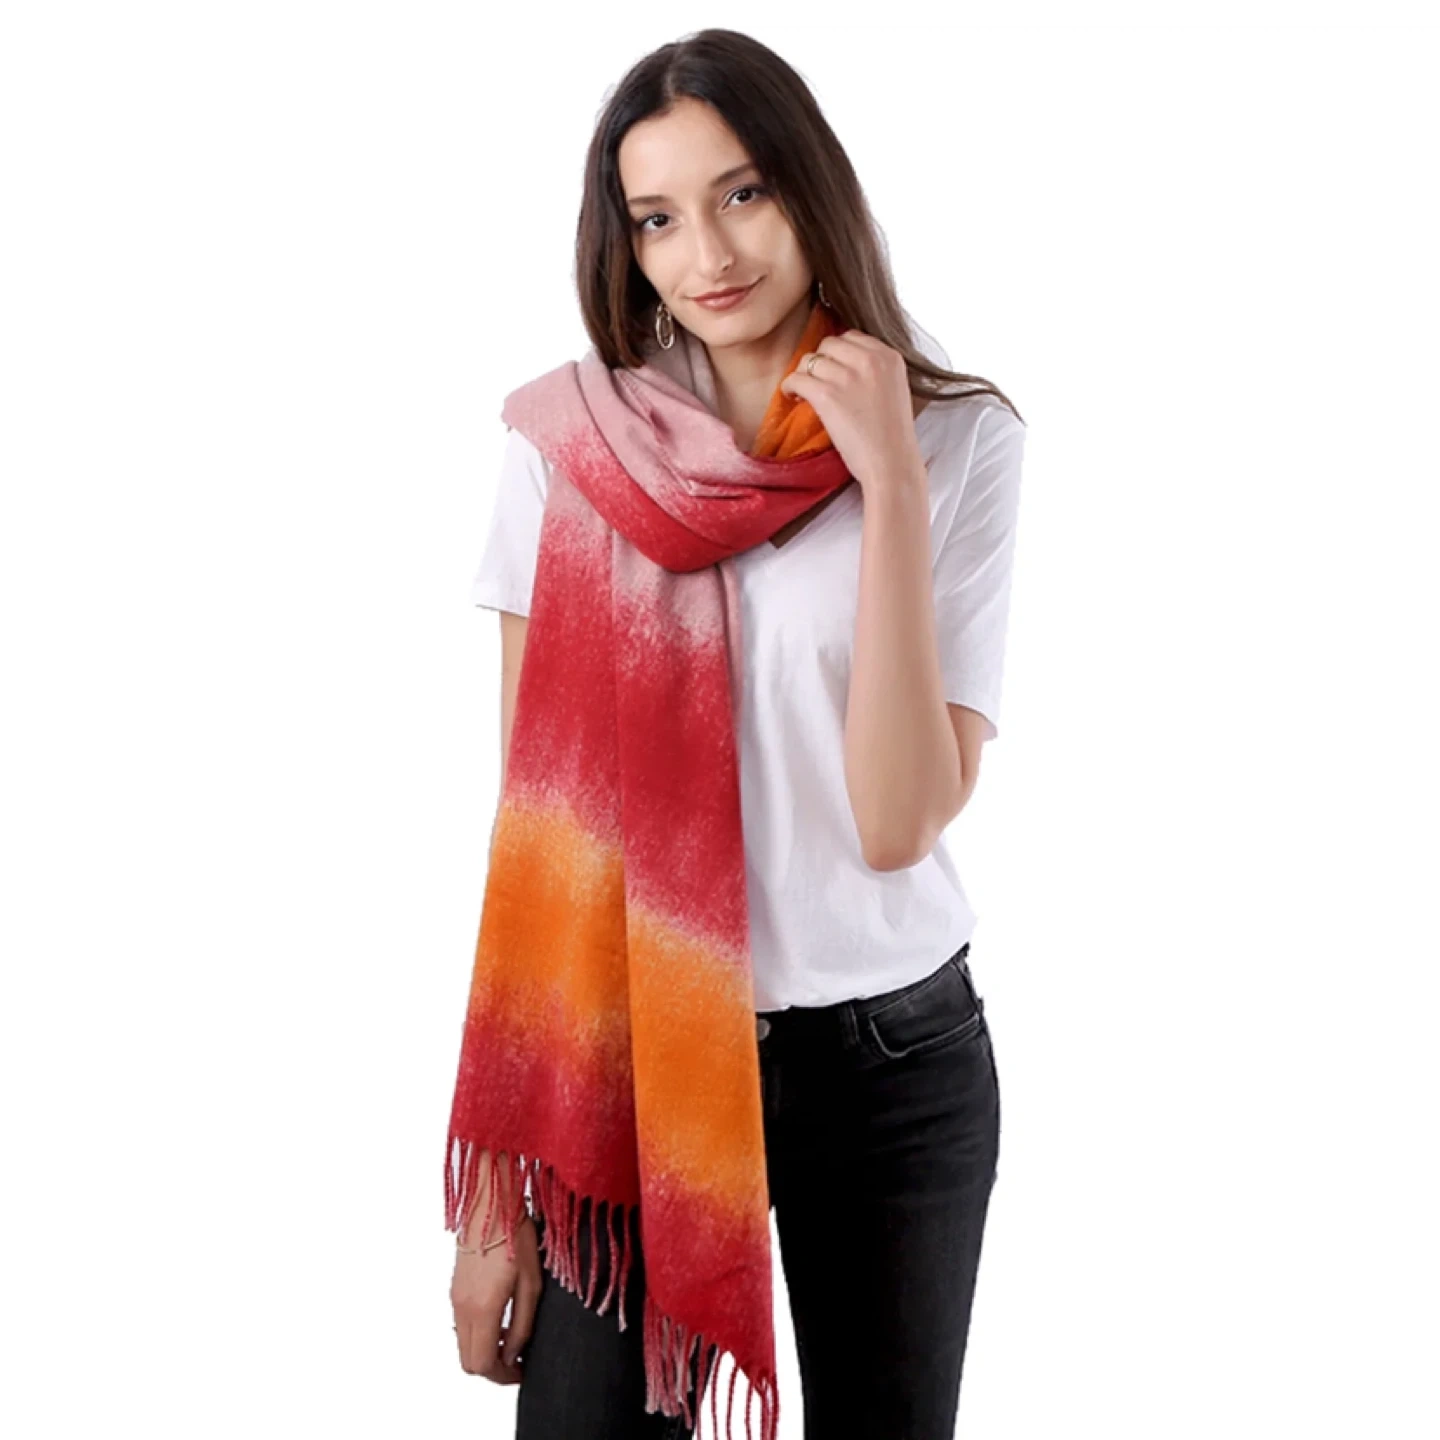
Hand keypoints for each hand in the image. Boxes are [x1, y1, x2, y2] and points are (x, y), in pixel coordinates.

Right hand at [451, 1214, 541, 1385]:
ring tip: (512, 1335)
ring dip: (484, 1350)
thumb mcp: (532, 1285)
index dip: (503, 1376)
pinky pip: (461, 1325)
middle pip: (468, 1361)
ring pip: (463, 1344)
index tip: (522, 1371)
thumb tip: (514, 1354)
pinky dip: (478, 1333)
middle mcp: (462, 1308)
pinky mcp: (455, 1288)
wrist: (492, 1205)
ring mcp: (455, 1298)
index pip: (483, 1364)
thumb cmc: (517, 1238)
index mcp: (482, 1309)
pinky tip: (499, 1316)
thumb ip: (522, 1325)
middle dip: (492, 1368)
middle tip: (517, 1359)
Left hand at [778, 329, 925, 493]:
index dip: (838, 352)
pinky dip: (790, 387)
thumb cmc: (893, 437)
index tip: (832, 368)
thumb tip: (846, 364)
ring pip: (810, 360)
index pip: (852, 336)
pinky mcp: (827, 395)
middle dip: (820, 361)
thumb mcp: (896, 389)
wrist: (892, 464)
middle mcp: (869, 360)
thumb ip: (877, 371)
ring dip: (804, 374)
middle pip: (829, 344)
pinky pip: (797, 378)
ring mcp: (847, 376)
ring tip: (804, 392)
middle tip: (816, 380)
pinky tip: (793, 397)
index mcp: (889, 356)